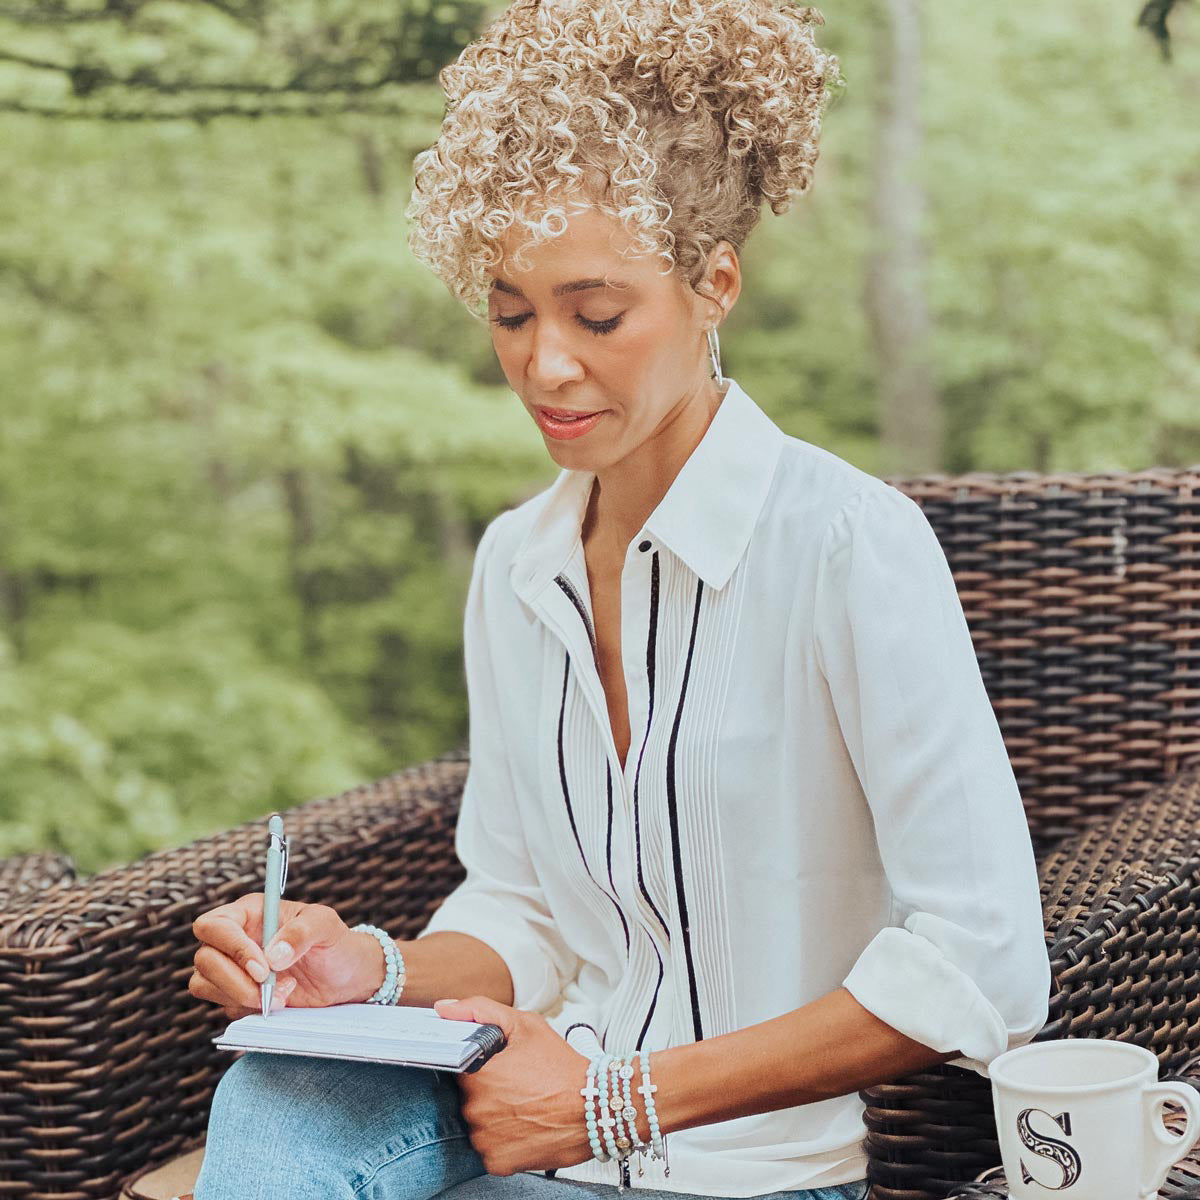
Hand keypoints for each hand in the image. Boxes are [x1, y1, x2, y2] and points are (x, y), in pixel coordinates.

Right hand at [189, 893, 371, 1019]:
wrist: (345, 977)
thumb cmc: (335, 942)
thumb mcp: (326, 926)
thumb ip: (301, 933)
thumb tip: (273, 955)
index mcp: (250, 913)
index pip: (213, 925)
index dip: (231, 947)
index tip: (262, 968)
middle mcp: (235, 938)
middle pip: (205, 959)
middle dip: (235, 980)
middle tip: (271, 986)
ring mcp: (232, 968)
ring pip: (205, 984)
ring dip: (242, 996)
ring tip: (283, 994)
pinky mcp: (236, 994)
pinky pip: (223, 1006)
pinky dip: (248, 1009)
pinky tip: (279, 1001)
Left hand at [433, 996, 594, 1175]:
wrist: (593, 1109)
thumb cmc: (560, 1066)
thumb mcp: (525, 1024)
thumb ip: (479, 1010)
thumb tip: (443, 1009)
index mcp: (476, 1075)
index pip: (459, 1067)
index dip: (480, 1065)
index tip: (499, 1067)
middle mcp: (475, 1109)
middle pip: (468, 1096)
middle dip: (488, 1089)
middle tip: (517, 1083)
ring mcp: (484, 1138)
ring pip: (478, 1122)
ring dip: (493, 1115)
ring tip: (522, 1105)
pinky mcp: (497, 1162)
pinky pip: (489, 1147)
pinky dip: (502, 1139)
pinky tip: (523, 1125)